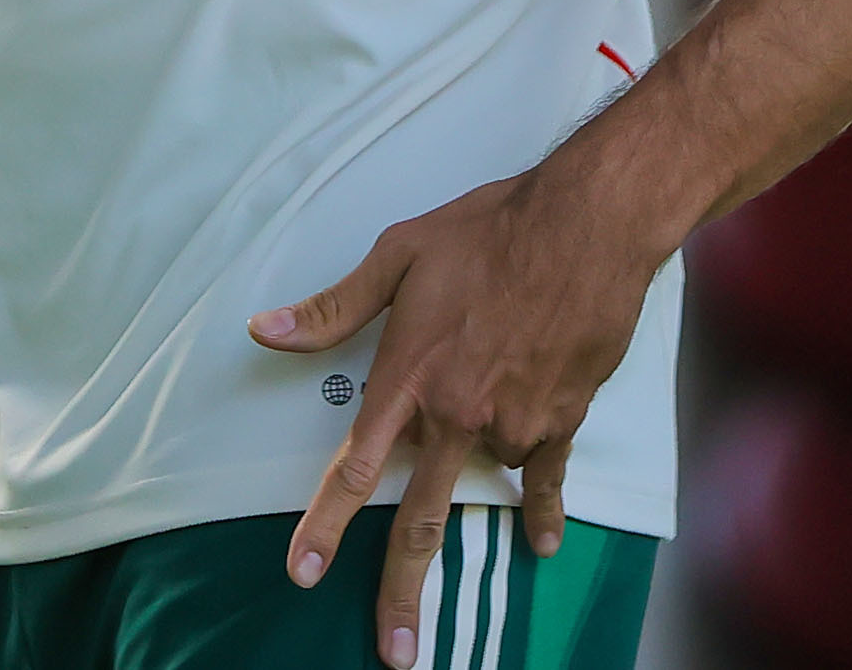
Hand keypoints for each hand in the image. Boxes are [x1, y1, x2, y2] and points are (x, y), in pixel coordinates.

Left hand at [250, 161, 670, 667]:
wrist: (588, 225)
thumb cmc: (488, 230)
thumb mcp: (398, 253)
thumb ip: (333, 307)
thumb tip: (264, 330)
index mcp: (409, 377)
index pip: (355, 466)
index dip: (325, 524)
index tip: (303, 575)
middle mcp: (457, 414)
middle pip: (419, 518)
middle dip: (401, 589)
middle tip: (395, 652)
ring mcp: (513, 424)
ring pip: (483, 476)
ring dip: (478, 468)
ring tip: (495, 401)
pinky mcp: (562, 419)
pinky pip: (546, 480)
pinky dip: (543, 512)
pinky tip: (542, 542)